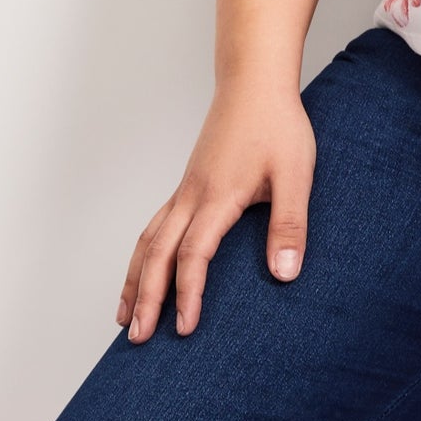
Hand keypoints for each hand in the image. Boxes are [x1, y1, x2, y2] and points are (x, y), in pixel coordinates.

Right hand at [116, 78, 316, 342]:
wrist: (255, 82)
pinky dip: (142, 253)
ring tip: (124, 315)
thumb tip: (284, 274)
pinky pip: (155, 224)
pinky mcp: (189, 182)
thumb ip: (290, 223)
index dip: (187, 293)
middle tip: (136, 338)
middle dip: (144, 297)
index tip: (184, 329)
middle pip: (156, 253)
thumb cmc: (277, 124)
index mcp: (217, 196)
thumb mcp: (295, 173)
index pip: (193, 254)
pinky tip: (144, 267)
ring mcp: (186, 188)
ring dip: (134, 278)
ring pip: (148, 239)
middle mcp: (192, 195)